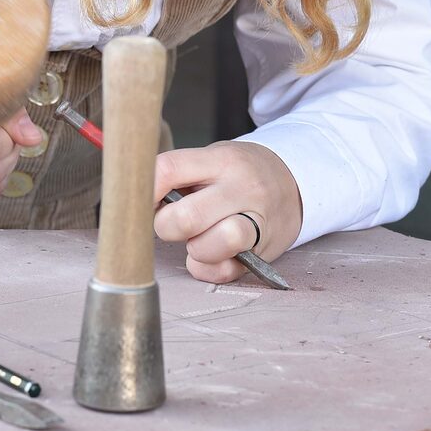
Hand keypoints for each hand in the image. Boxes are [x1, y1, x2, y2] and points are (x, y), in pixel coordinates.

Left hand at [152, 141, 301, 283]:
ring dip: (194, 249)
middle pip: (186, 217)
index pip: (168, 169)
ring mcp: (257, 222)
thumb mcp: (213, 159)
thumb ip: (177, 175)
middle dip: (166, 226)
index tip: (139, 200)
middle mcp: (242, 189)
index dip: (144, 190)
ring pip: (212, 245)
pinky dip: (207, 268)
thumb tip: (136, 199)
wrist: (294, 183)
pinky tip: (210, 255)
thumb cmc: (238, 174)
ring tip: (197, 239)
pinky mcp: (262, 253)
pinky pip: (224, 271)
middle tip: (170, 223)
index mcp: (222, 160)